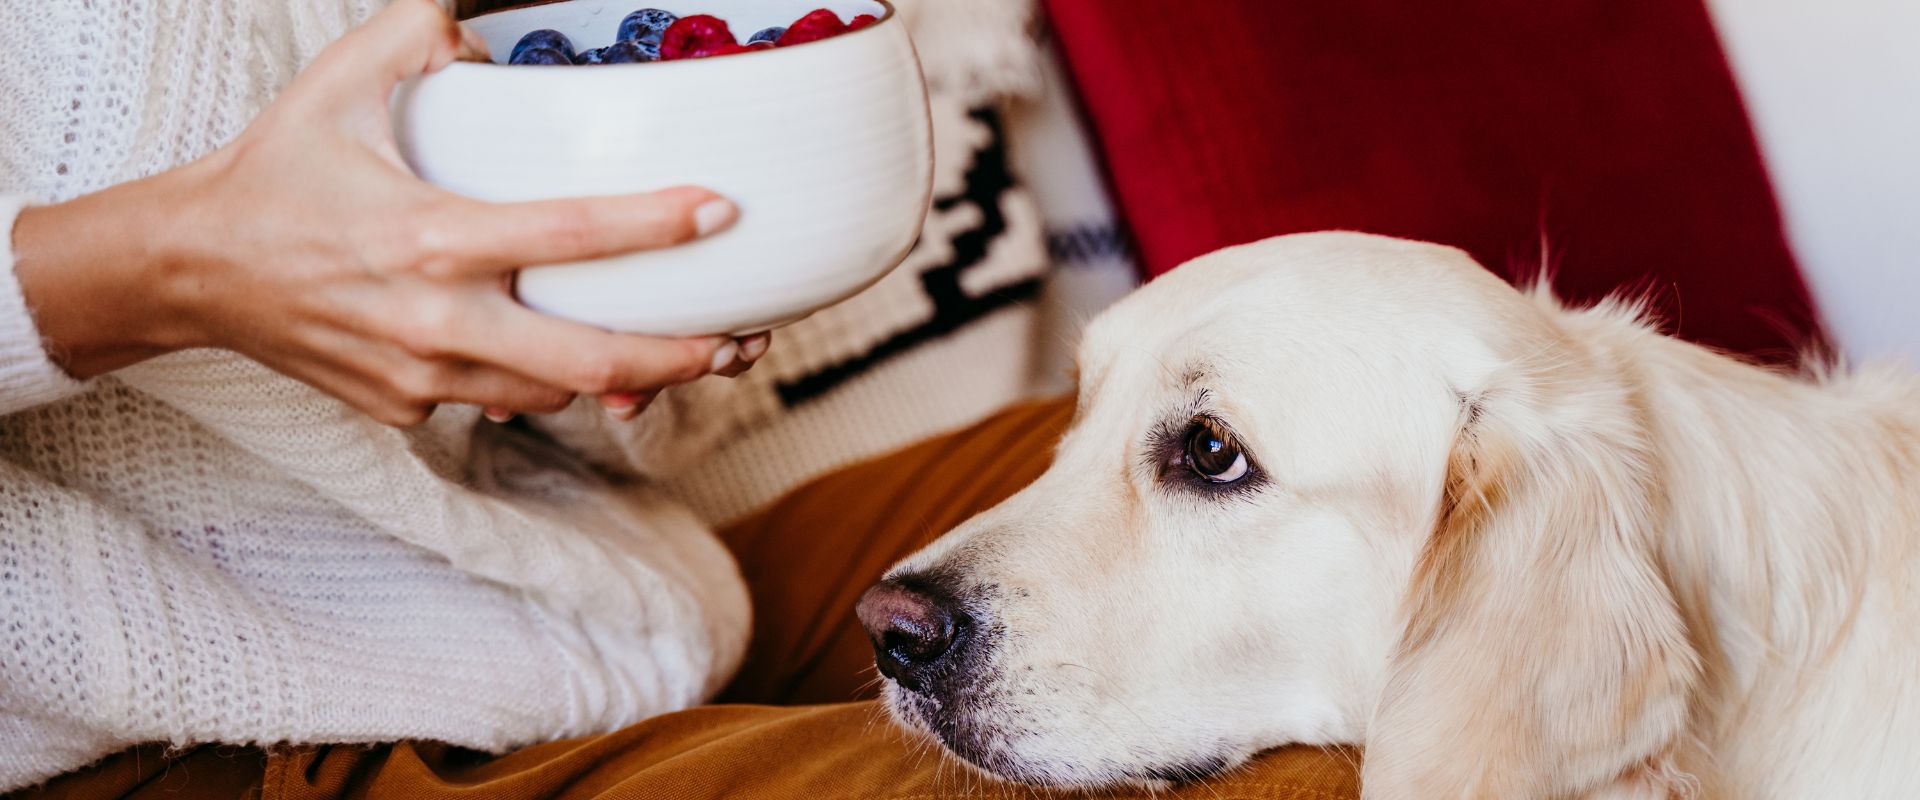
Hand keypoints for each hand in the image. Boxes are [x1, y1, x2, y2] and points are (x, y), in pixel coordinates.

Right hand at [11, 0, 768, 425]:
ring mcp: (420, 378)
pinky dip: (539, 379)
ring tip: (686, 354)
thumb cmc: (276, 174)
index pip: (566, 235)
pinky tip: (572, 354)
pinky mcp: (405, 409)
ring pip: (553, 393)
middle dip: (678, 359)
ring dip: (620, 378)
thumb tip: (484, 17)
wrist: (193, 271)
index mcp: (428, 236)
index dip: (653, 227)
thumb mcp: (342, 82)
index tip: (718, 212)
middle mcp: (432, 321)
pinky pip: (496, 401)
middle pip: (588, 360)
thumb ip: (422, 33)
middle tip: (742, 341)